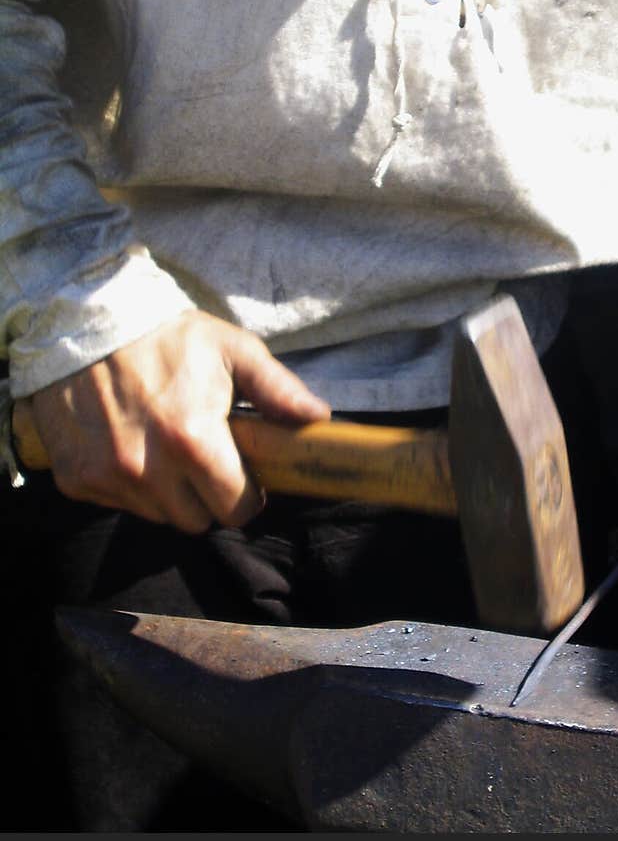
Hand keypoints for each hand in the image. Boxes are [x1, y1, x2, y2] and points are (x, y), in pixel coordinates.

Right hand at [27, 311, 330, 532]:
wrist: (84, 320)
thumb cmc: (168, 335)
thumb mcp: (232, 350)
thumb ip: (278, 389)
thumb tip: (319, 417)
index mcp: (192, 440)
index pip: (235, 509)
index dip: (246, 494)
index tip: (243, 475)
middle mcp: (146, 469)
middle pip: (196, 521)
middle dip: (208, 497)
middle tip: (205, 458)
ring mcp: (106, 477)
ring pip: (157, 515)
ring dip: (168, 493)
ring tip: (166, 447)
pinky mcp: (76, 479)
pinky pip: (118, 502)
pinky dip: (129, 484)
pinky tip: (129, 443)